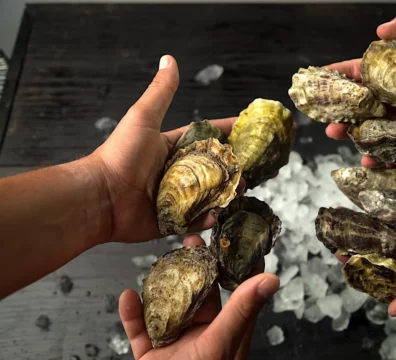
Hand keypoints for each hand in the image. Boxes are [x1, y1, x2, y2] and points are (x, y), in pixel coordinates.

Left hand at [89, 55, 236, 242]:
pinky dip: (209, 217)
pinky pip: (196, 219)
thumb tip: (169, 60)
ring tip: (240, 190)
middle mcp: (176, 172)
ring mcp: (176, 197)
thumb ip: (161, 92)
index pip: (206, 137)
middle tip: (251, 168)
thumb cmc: (120, 155)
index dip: (226, 132)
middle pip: (213, 168)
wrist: (101, 197)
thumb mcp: (143, 118)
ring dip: (226, 193)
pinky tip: (219, 212)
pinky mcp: (172, 220)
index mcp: (172, 147)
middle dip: (233, 168)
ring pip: (210, 194)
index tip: (247, 129)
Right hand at [117, 234, 279, 359]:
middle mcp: (205, 343)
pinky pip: (143, 331)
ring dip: (164, 289)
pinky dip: (135, 315)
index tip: (237, 240)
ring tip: (159, 261)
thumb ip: (240, 311)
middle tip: (190, 242)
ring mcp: (178, 352)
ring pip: (172, 311)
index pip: (241, 297)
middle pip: (204, 299)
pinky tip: (127, 297)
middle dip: (198, 270)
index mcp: (229, 341)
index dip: (241, 269)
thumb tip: (271, 278)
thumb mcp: (217, 347)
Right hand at [324, 13, 395, 165]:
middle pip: (354, 103)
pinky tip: (365, 158)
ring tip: (336, 132)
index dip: (336, 75)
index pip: (355, 73)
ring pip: (365, 125)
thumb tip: (379, 29)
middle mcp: (386, 96)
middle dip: (336, 108)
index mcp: (386, 72)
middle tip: (322, 113)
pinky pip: (387, 144)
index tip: (317, 78)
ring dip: (348, 130)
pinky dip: (375, 154)